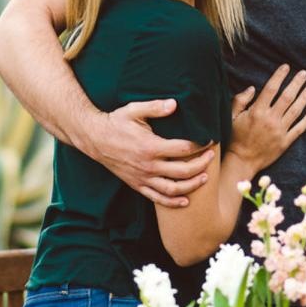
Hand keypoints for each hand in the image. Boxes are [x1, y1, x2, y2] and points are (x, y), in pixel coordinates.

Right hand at [87, 100, 216, 208]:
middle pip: (183, 171)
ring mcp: (142, 178)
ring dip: (192, 185)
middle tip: (211, 157)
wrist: (94, 139)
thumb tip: (175, 104)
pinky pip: (157, 198)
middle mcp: (148, 165)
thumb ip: (156, 107)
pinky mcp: (137, 185)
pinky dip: (173, 202)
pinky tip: (185, 200)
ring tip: (205, 177)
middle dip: (201, 164)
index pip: (183, 148)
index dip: (199, 144)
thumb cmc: (116, 122)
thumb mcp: (134, 110)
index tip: (209, 139)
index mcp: (150, 146)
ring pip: (173, 189)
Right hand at [228, 65, 305, 172]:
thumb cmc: (235, 138)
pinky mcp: (285, 142)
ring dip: (304, 98)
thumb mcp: (232, 117)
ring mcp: (280, 131)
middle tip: (304, 74)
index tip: (286, 67)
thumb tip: (252, 88)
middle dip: (297, 83)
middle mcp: (271, 119)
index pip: (271, 88)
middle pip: (287, 97)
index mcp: (257, 111)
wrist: (242, 161)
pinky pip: (299, 128)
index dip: (279, 76)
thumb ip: (240, 100)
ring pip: (296, 110)